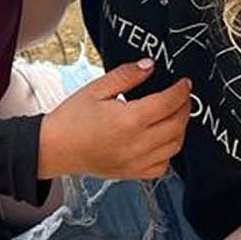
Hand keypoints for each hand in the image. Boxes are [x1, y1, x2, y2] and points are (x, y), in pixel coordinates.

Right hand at [37, 58, 189, 180]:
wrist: (54, 148)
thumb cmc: (72, 119)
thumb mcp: (96, 88)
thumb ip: (126, 75)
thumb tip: (149, 66)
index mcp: (128, 120)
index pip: (167, 103)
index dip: (181, 91)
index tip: (185, 83)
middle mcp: (136, 144)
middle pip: (177, 125)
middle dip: (185, 108)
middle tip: (184, 96)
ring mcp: (135, 162)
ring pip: (174, 147)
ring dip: (181, 129)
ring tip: (176, 115)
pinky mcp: (132, 174)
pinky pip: (162, 167)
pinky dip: (169, 153)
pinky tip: (162, 140)